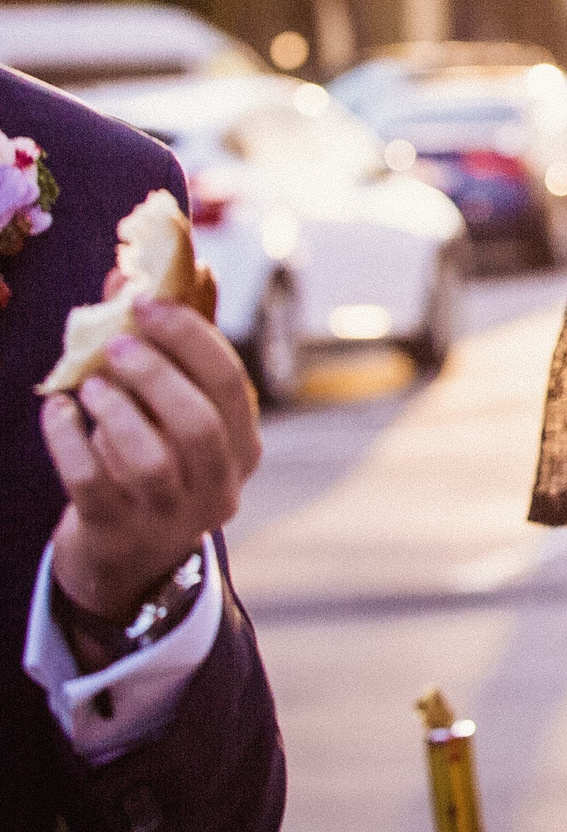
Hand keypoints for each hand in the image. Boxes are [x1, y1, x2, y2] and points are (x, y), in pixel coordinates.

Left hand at [44, 296, 261, 624]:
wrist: (128, 556)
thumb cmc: (153, 461)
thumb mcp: (175, 412)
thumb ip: (166, 350)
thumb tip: (135, 275)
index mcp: (244, 446)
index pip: (230, 383)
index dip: (190, 337)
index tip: (147, 303)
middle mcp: (220, 486)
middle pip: (198, 423)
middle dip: (155, 374)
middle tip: (115, 342)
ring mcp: (171, 517)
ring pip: (150, 460)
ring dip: (116, 410)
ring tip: (89, 385)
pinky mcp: (119, 535)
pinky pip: (91, 485)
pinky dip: (69, 443)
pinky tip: (57, 413)